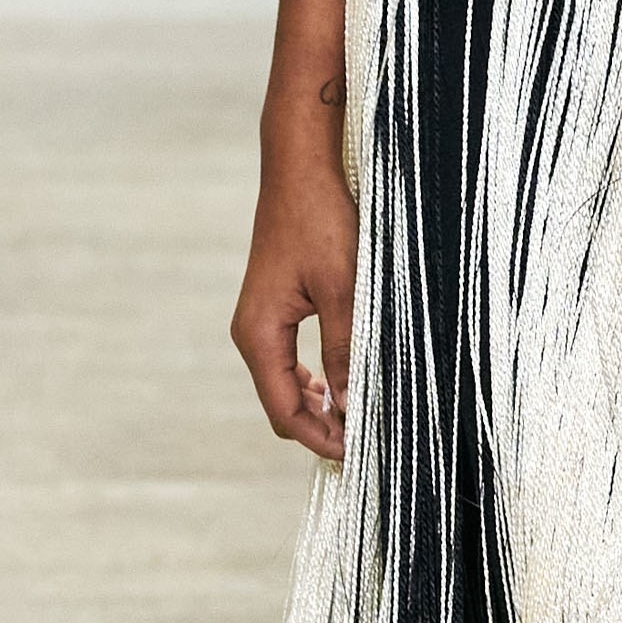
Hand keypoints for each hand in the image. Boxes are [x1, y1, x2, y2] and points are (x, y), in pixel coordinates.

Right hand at [231, 147, 357, 461]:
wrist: (302, 167)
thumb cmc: (320, 219)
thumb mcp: (344, 288)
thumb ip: (347, 348)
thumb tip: (353, 406)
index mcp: (259, 334)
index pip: (284, 411)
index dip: (321, 440)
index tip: (360, 455)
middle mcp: (253, 333)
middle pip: (281, 405)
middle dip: (320, 428)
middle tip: (368, 441)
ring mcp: (263, 322)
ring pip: (286, 385)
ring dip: (320, 406)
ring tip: (362, 415)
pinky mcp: (277, 308)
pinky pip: (290, 361)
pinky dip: (315, 380)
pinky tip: (344, 381)